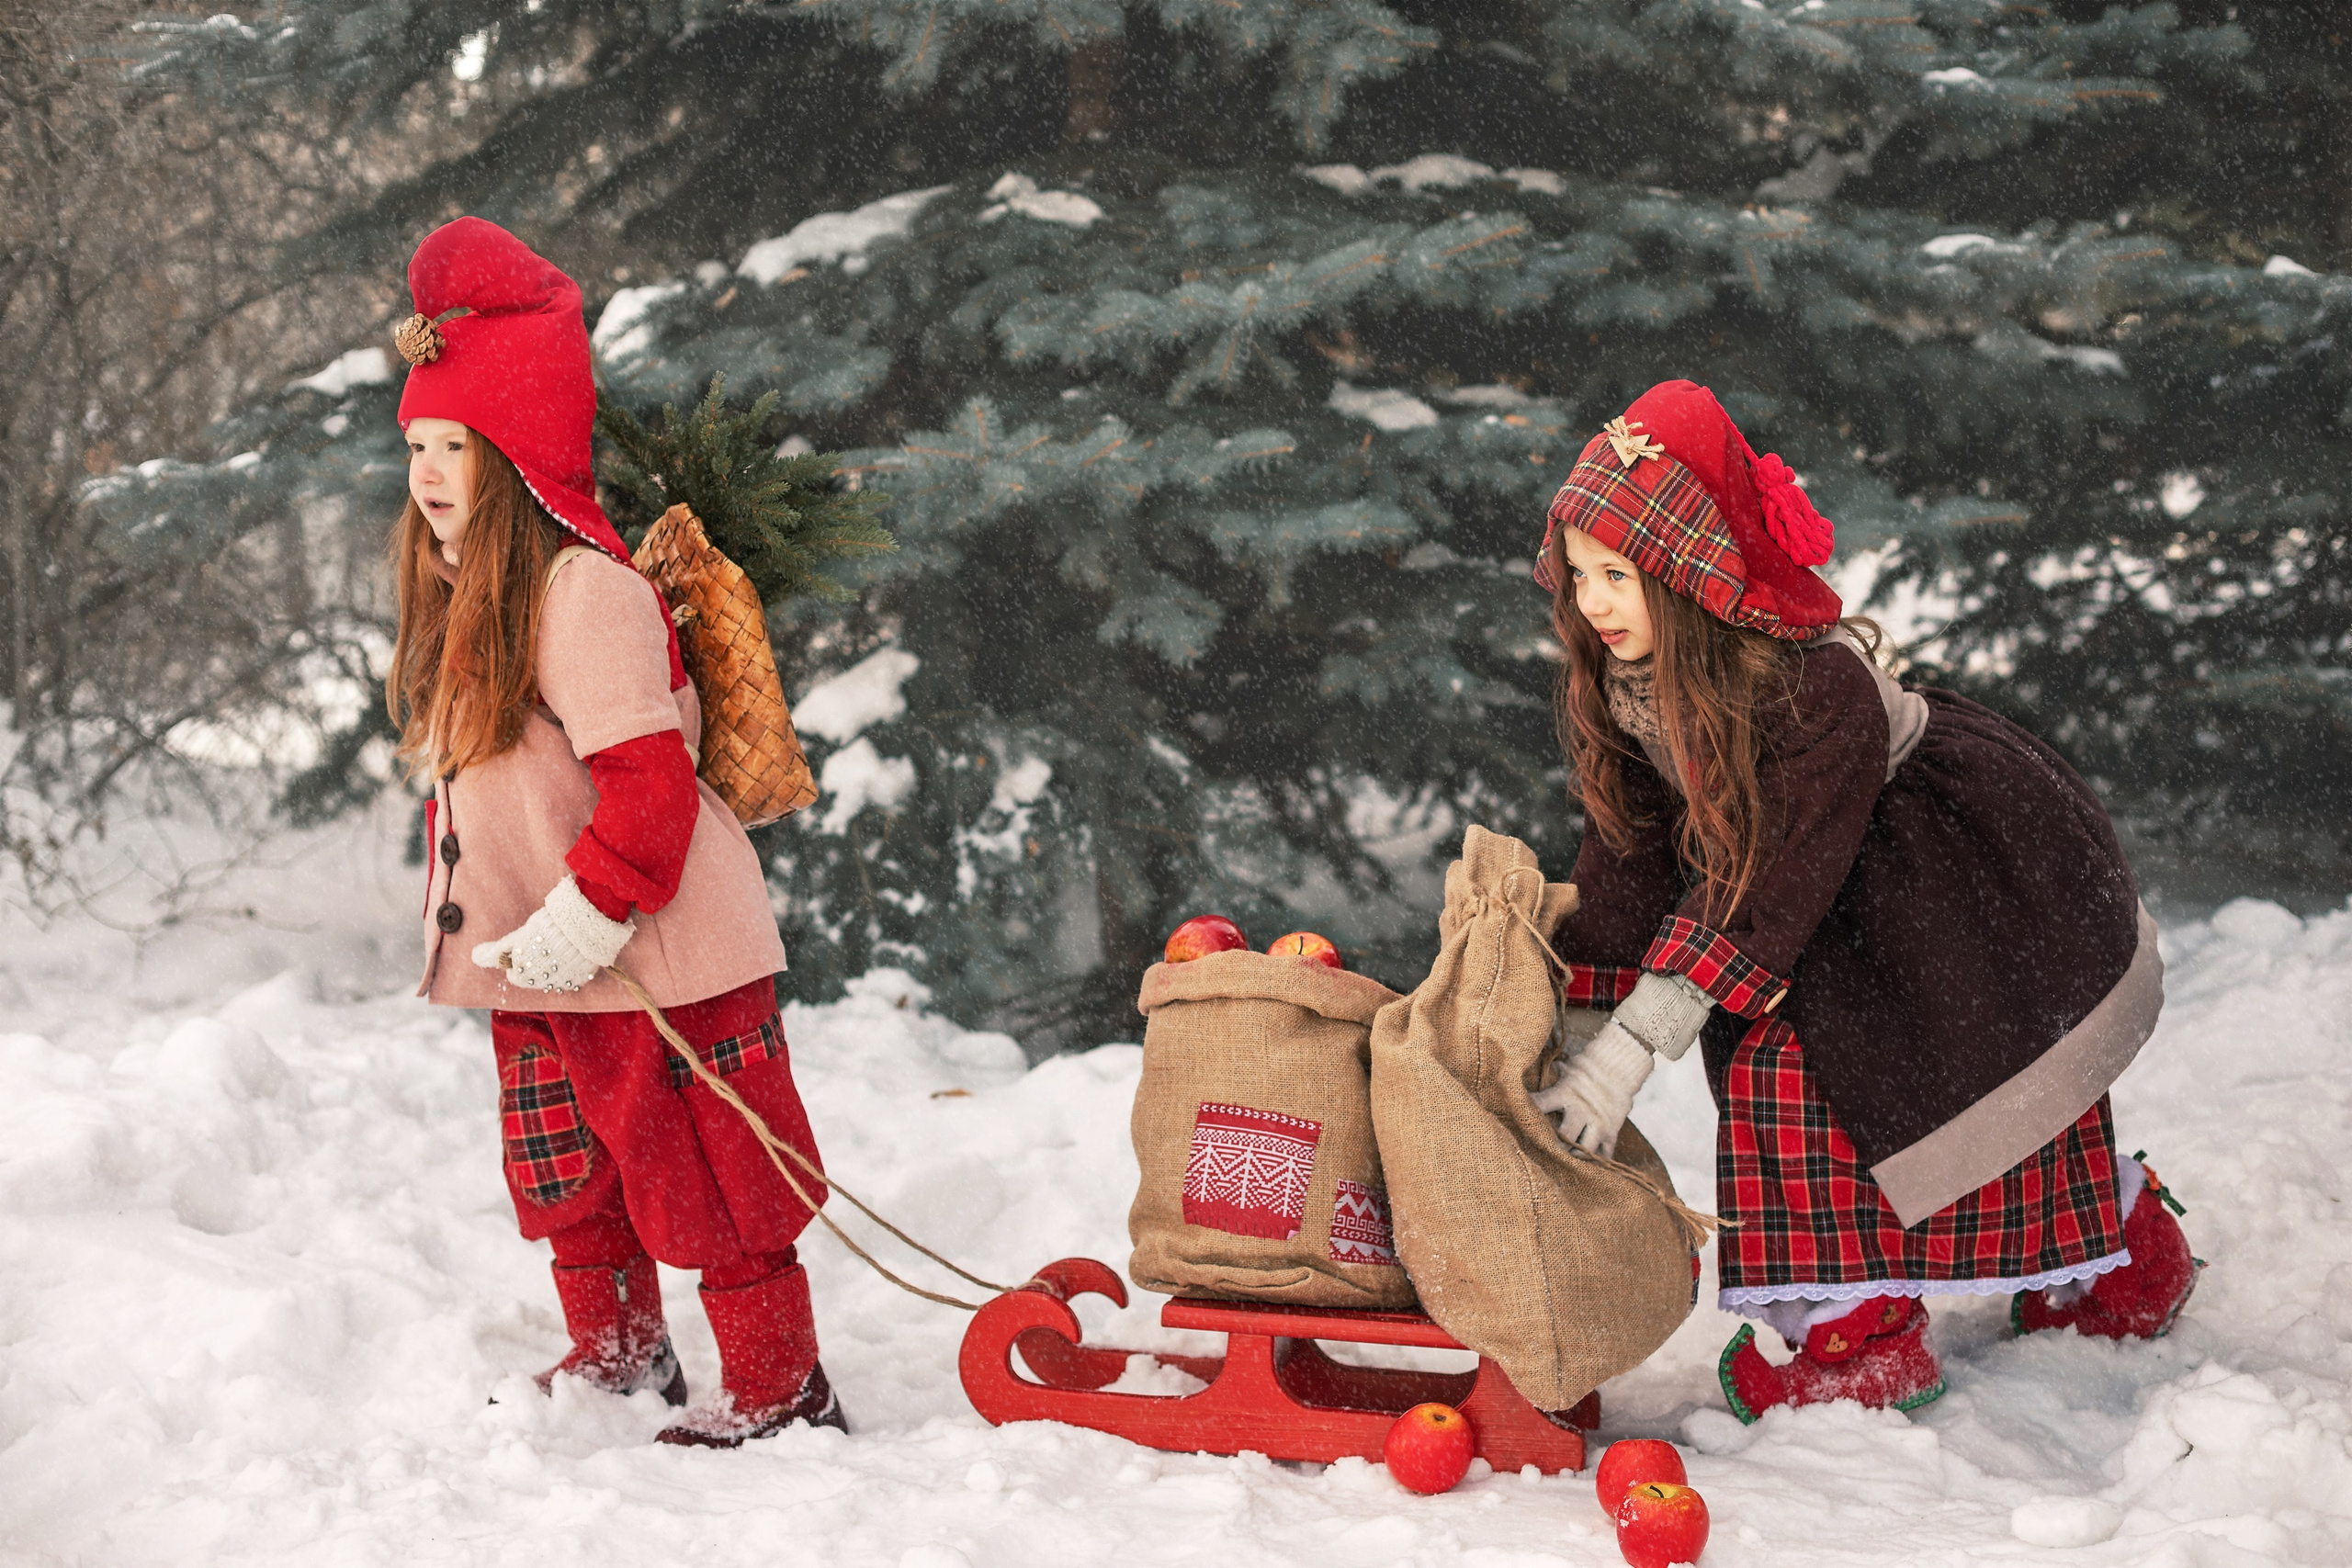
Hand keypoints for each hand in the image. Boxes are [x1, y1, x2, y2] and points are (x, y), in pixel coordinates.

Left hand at [471, 874, 634, 991]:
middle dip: (534, 964)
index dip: (517, 958)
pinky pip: (571, 978)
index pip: (513, 974)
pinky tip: (571, 954)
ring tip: (558, 947)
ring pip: (551, 979)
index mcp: (523, 975)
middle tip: (542, 943)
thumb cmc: (547, 927)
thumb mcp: (517, 937)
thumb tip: (474, 957)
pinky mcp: (581, 978)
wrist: (585, 925)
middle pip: (532, 978)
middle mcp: (541, 984)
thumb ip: (495, 951)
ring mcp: (563, 982)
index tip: (526, 943)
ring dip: (552, 967)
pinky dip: (570, 968)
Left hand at [1531, 1019, 1653, 1158]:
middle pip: (1564, 1136)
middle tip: (1543, 1150)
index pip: (1541, 1103)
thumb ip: (1551, 1076)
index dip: (1528, 1111)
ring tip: (1564, 1158)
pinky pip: (1605, 1154)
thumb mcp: (1568, 1069)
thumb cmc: (1588, 1068)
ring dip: (1573, 1155)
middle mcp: (1582, 1110)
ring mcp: (1598, 1123)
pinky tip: (1586, 1165)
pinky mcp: (1611, 1131)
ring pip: (1584, 1149)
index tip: (1517, 1119)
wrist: (1619, 1068)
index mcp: (1566, 1093)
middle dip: (1553, 1145)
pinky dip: (1596, 1161)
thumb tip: (1527, 1069)